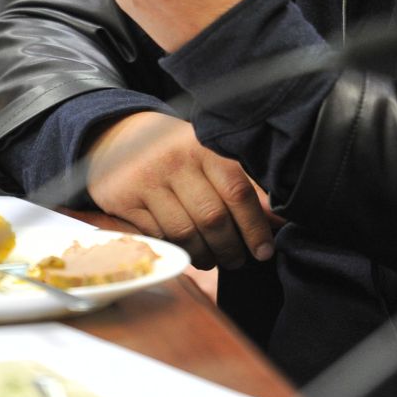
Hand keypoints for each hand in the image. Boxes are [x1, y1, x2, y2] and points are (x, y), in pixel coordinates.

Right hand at [84, 112, 273, 269]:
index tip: (264, 250)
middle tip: (238, 260)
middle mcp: (175, 160)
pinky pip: (159, 237)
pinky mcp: (124, 200)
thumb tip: (278, 218)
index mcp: (204, 146)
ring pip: (185, 234)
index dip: (254, 227)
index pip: (237, 191)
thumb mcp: (208, 155)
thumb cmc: (175, 151)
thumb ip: (242, 184)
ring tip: (213, 260)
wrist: (117, 136)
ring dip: (205, 256)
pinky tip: (186, 250)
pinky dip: (177, 250)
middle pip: (213, 218)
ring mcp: (147, 180)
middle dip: (230, 248)